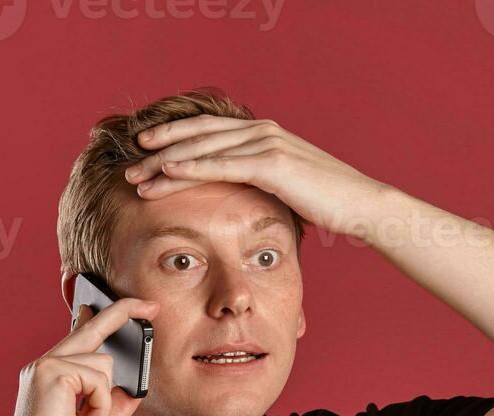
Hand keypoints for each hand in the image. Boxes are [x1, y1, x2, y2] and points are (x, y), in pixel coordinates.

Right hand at [0, 298, 155, 415]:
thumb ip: (114, 408)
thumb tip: (134, 389)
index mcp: (53, 379)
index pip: (81, 339)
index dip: (103, 319)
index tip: (125, 308)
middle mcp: (47, 367)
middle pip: (92, 328)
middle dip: (124, 312)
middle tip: (152, 306)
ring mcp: (47, 366)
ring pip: (105, 363)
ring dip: (104, 402)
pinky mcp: (52, 372)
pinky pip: (100, 380)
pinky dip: (99, 408)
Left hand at [122, 115, 391, 238]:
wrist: (361, 205)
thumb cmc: (329, 203)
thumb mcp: (289, 187)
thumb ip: (264, 182)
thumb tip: (245, 197)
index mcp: (264, 134)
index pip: (210, 131)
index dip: (176, 138)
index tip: (147, 151)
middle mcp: (262, 131)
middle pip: (199, 134)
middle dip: (161, 147)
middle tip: (131, 162)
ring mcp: (266, 143)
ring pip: (203, 147)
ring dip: (166, 160)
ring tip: (138, 173)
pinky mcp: (271, 163)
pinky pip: (221, 163)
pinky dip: (191, 166)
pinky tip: (167, 171)